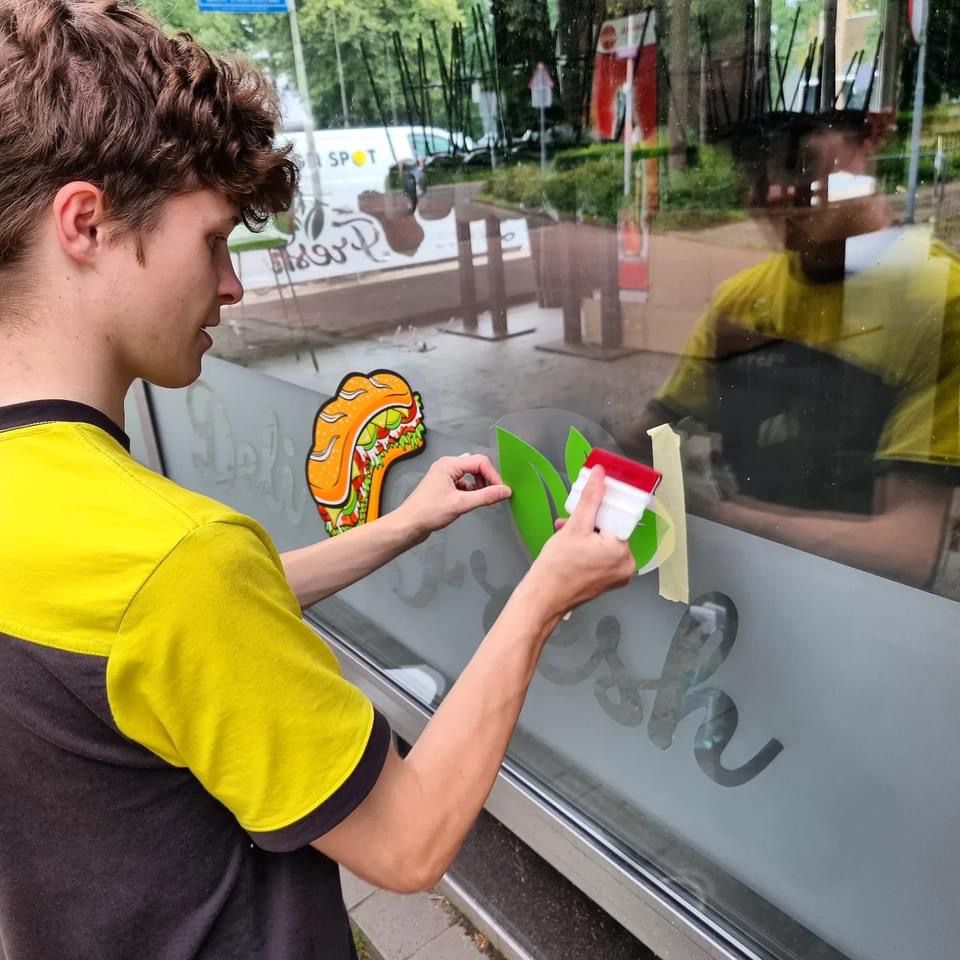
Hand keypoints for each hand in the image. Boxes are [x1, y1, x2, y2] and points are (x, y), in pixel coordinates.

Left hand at [399, 454, 511, 540]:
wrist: (409, 525)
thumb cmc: (429, 512)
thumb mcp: (461, 504)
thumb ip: (485, 496)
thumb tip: (505, 491)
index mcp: (449, 464)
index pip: (480, 462)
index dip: (493, 475)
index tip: (501, 491)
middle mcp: (447, 465)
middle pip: (475, 465)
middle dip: (487, 478)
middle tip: (494, 494)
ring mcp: (444, 475)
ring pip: (470, 474)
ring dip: (479, 484)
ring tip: (483, 498)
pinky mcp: (443, 485)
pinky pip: (463, 482)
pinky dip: (471, 490)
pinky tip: (472, 501)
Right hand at [526, 467, 635, 619]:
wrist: (542, 598)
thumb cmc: (556, 569)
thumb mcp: (574, 527)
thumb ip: (590, 499)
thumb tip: (600, 476)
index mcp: (622, 552)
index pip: (619, 517)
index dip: (604, 506)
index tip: (593, 499)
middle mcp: (625, 566)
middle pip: (612, 529)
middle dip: (591, 521)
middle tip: (573, 518)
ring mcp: (617, 576)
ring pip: (605, 541)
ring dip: (586, 533)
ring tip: (566, 532)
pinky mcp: (607, 581)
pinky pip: (601, 555)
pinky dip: (588, 547)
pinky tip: (570, 544)